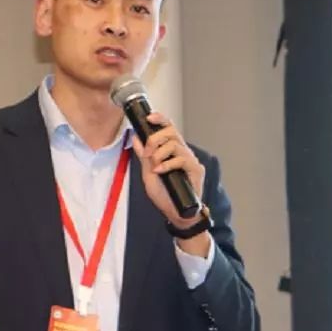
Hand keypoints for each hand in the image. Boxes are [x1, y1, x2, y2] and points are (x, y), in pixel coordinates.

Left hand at [132, 112, 204, 228]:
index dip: (160, 119)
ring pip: (174, 144)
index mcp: (172, 150)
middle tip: (148, 153)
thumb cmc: (165, 194)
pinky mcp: (196, 169)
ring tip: (155, 166)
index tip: (149, 117)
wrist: (176, 212)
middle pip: (171, 131)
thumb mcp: (148, 173)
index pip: (168, 127)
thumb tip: (135, 138)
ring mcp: (190, 160)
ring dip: (159, 153)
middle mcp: (182, 151)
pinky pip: (181, 159)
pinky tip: (160, 171)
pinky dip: (167, 164)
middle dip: (155, 138)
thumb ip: (143, 156)